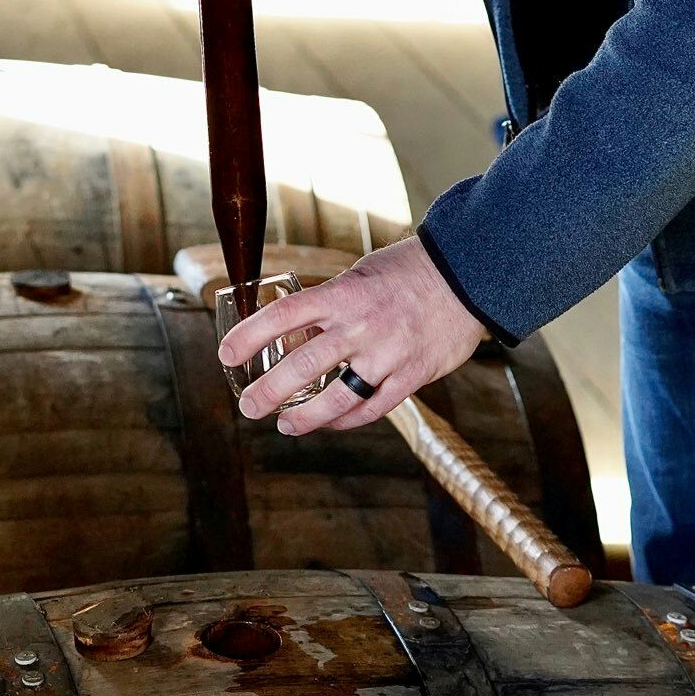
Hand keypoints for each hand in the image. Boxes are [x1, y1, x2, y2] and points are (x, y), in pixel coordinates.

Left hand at [218, 234, 483, 435]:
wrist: (468, 274)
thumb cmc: (409, 270)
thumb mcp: (362, 274)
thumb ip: (332, 303)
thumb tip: (296, 331)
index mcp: (344, 293)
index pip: (284, 315)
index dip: (250, 336)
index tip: (226, 354)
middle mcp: (361, 325)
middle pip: (303, 365)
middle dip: (268, 391)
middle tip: (248, 407)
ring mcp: (387, 354)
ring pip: (336, 398)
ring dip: (305, 417)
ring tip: (284, 425)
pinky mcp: (412, 376)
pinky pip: (372, 407)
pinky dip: (346, 419)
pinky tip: (330, 423)